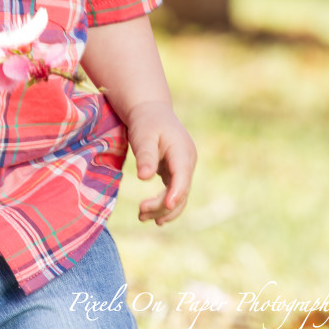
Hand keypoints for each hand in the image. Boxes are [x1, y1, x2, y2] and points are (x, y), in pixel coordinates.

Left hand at [126, 101, 196, 225]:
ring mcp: (184, 168)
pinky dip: (165, 205)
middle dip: (162, 206)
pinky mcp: (177, 172)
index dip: (176, 192)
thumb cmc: (146, 122)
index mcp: (182, 150)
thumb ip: (145, 155)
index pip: (182, 175)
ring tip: (141, 217)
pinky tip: (155, 218)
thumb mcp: (143, 135)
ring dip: (163, 210)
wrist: (151, 111)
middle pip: (181, 191)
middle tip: (140, 213)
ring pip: (179, 196)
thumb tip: (144, 177)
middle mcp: (187, 161)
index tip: (166, 206)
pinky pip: (175, 193)